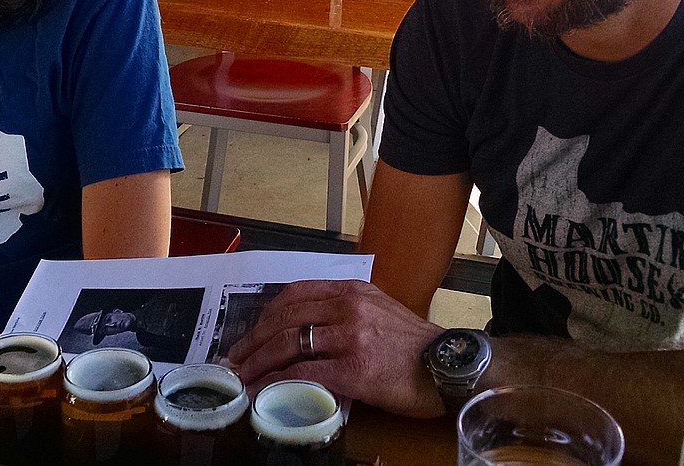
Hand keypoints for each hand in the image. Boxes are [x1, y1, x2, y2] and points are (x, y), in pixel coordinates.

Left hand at [228, 279, 446, 417]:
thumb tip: (308, 327)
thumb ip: (345, 310)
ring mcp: (350, 337)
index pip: (295, 294)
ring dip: (257, 362)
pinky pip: (303, 373)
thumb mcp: (379, 310)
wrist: (448, 366)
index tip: (250, 333)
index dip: (265, 315)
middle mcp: (348, 307)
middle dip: (252, 340)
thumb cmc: (415, 345)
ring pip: (287, 343)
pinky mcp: (353, 369)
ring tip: (242, 377)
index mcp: (352, 290)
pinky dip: (276, 383)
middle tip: (235, 358)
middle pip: (284, 318)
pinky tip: (263, 391)